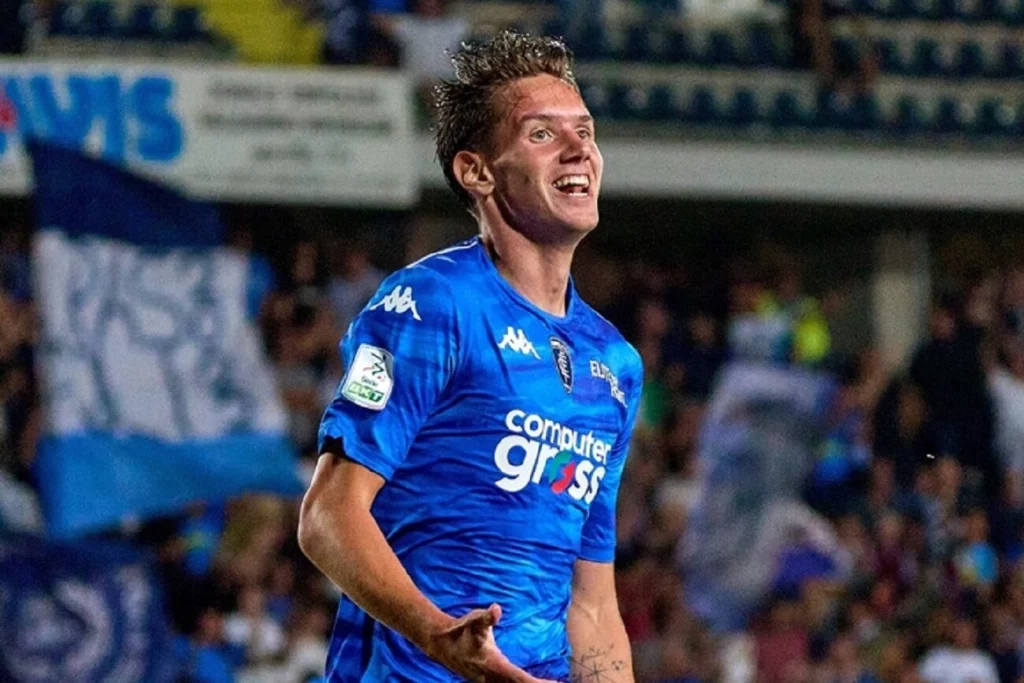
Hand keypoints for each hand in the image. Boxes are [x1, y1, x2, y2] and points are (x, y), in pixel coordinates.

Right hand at [422, 604, 557, 682]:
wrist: (441, 644)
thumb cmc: (461, 631)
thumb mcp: (473, 621)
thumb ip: (486, 617)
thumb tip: (496, 608)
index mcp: (493, 665)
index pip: (520, 678)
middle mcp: (492, 677)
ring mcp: (490, 681)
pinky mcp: (489, 681)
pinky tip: (532, 682)